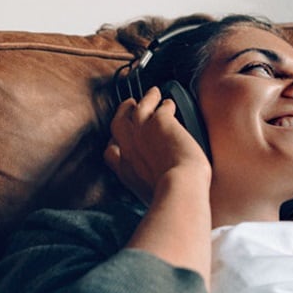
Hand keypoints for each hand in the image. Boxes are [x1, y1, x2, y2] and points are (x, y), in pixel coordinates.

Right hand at [104, 86, 210, 203]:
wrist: (181, 188)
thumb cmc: (172, 199)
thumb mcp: (149, 198)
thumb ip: (148, 191)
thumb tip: (158, 195)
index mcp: (126, 170)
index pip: (111, 153)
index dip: (114, 144)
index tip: (118, 142)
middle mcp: (130, 149)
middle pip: (118, 124)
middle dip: (122, 112)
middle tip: (128, 104)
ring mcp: (143, 132)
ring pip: (138, 109)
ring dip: (144, 99)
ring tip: (152, 93)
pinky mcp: (160, 122)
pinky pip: (160, 106)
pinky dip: (163, 102)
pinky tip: (168, 101)